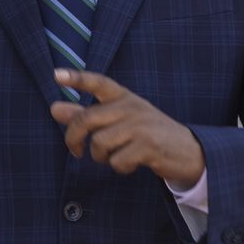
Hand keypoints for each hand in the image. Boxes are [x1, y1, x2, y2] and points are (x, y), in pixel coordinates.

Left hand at [51, 69, 204, 188]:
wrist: (188, 151)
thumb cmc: (147, 133)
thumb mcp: (119, 120)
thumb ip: (87, 114)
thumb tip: (54, 108)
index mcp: (124, 96)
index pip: (98, 82)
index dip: (77, 78)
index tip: (56, 75)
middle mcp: (131, 106)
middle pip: (87, 119)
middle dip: (73, 138)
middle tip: (75, 151)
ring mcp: (141, 125)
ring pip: (99, 143)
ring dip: (102, 157)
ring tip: (116, 156)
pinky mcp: (148, 146)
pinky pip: (116, 161)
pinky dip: (120, 167)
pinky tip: (131, 163)